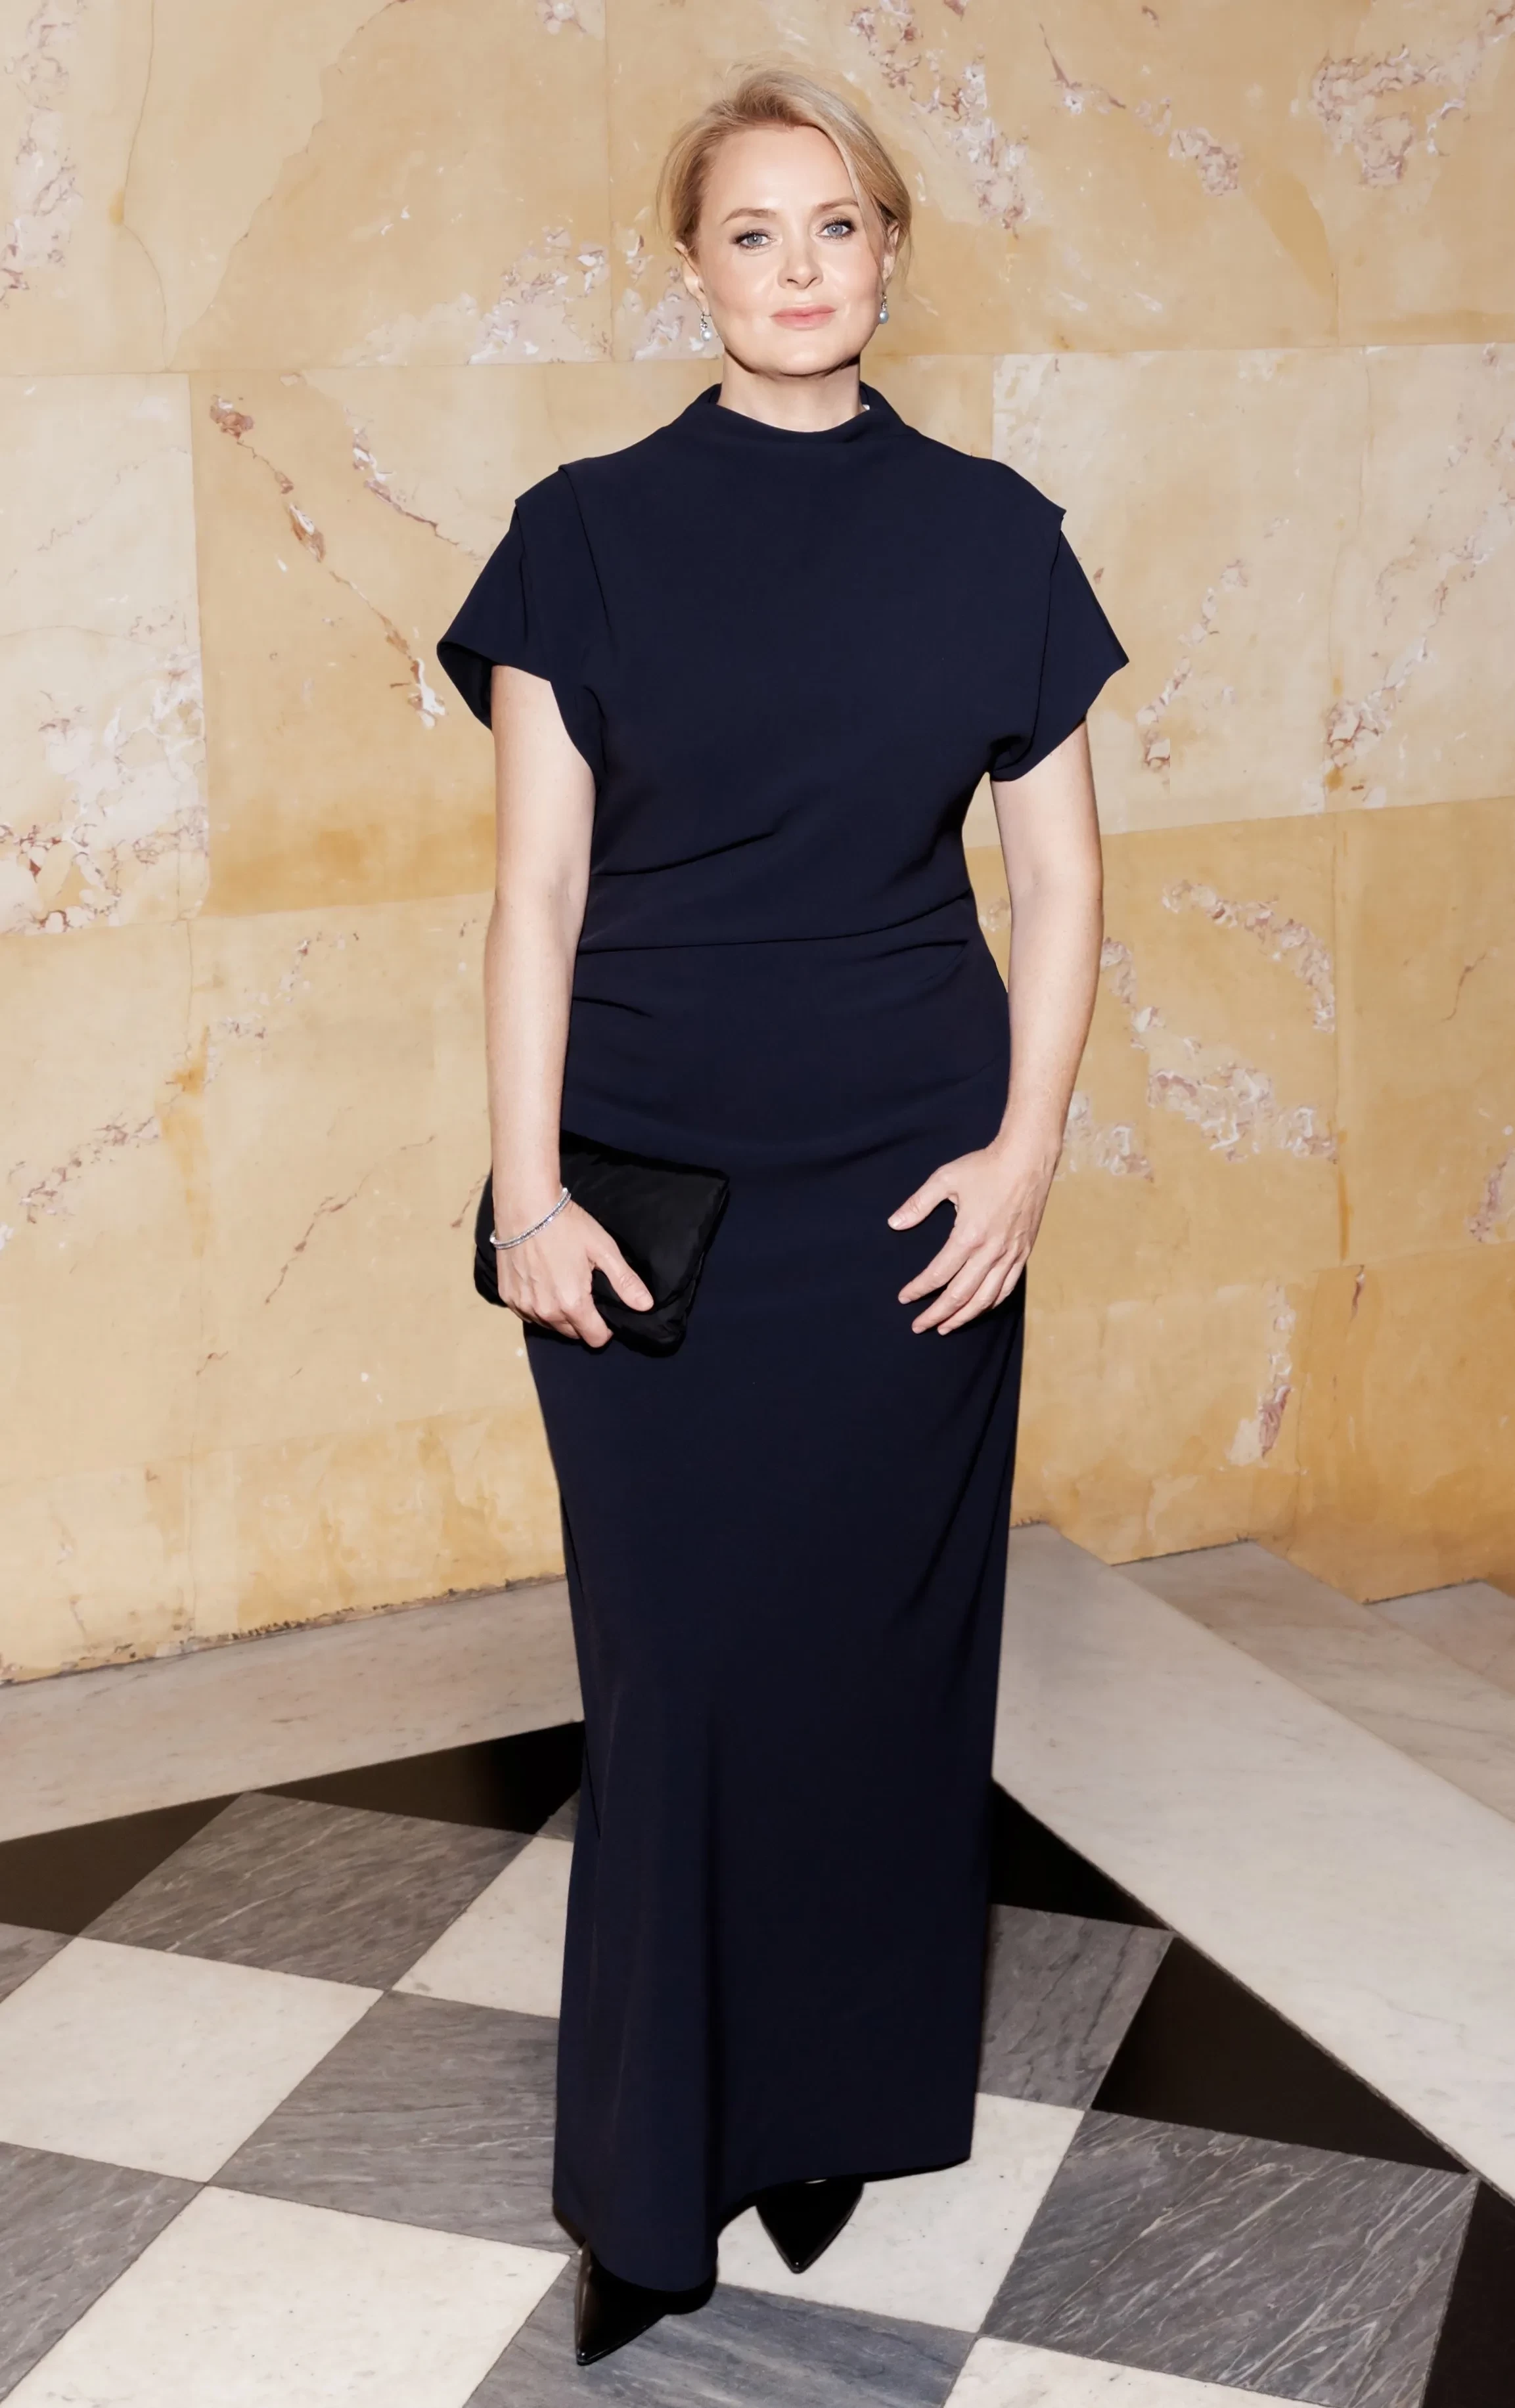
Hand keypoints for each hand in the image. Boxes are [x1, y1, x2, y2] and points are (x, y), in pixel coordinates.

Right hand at [493, 1197, 652, 1345]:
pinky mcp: (507, 1297)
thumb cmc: (567, 1226)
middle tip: (583, 1291)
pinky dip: (538, 1305)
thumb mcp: (603, 1249)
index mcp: (573, 1304)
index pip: (595, 1339)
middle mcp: (546, 1312)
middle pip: (572, 1334)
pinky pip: (529, 1314)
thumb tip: (646, 1306)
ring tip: (562, 1284)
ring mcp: (524, 1306)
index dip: (605, 1328)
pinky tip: (542, 1282)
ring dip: (559, 1314)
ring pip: (549, 1325)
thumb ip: (625, 1282)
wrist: (525, 1207)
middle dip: (582, 1320)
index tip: (604, 1309)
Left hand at [889, 1140, 1054, 1333]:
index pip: (938, 1274)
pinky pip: (1007, 1288)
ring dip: (963, 1317)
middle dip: (937, 1314)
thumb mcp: (945, 1179)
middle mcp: (990, 1251)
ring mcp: (1010, 1254)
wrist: (1027, 1160)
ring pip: (985, 1298)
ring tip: (946, 1327)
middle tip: (919, 1326)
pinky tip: (978, 1309)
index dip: (919, 1289)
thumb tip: (894, 1223)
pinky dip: (991, 1304)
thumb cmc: (985, 1167)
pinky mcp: (1023, 1253)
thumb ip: (918, 1204)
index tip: (904, 1298)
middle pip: (960, 1295)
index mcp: (968, 1236)